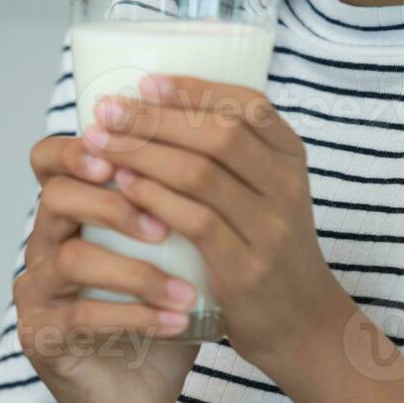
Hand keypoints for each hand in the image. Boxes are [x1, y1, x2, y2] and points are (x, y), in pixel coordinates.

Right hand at [12, 132, 200, 402]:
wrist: (142, 383)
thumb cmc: (159, 307)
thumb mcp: (176, 250)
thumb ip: (185, 203)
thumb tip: (230, 146)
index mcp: (71, 208)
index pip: (51, 158)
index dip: (78, 150)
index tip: (124, 157)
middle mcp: (45, 241)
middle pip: (56, 197)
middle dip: (112, 205)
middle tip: (161, 227)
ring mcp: (38, 289)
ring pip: (70, 258)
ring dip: (134, 272)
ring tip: (182, 289)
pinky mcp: (40, 334)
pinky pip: (80, 317)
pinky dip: (134, 317)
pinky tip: (175, 320)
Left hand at [83, 74, 350, 382]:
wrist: (301, 321)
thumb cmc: (266, 245)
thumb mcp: (265, 189)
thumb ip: (230, 153)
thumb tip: (155, 105)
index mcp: (289, 155)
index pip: (246, 104)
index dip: (194, 88)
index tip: (145, 81)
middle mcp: (286, 184)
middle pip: (217, 134)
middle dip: (155, 118)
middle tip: (107, 111)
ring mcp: (270, 227)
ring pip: (200, 173)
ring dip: (143, 154)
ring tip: (101, 144)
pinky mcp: (246, 268)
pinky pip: (196, 222)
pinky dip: (155, 198)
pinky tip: (124, 186)